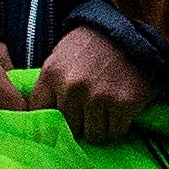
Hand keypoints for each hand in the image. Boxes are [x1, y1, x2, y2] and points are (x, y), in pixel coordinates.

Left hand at [34, 26, 156, 142]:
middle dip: (80, 122)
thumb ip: (48, 87)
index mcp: (52, 74)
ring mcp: (98, 96)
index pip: (41, 114)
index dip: (51, 122)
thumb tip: (40, 124)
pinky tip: (119, 105)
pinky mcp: (123, 104)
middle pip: (71, 129)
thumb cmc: (90, 47)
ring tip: (106, 106)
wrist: (128, 32)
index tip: (60, 123)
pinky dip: (119, 123)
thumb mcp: (59, 57)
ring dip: (101, 125)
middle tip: (90, 108)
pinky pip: (116, 131)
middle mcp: (72, 87)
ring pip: (94, 135)